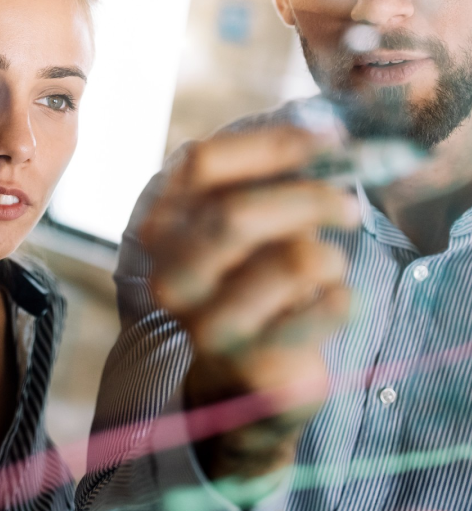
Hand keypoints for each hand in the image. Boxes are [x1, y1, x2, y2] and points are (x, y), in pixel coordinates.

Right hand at [140, 125, 359, 480]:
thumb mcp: (248, 224)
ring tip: (326, 268)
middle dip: (309, 199)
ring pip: (291, 261)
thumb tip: (329, 133)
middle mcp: (171, 273)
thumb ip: (273, 178)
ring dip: (328, 257)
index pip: (201, 162)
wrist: (246, 376)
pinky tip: (329, 304)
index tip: (328, 142)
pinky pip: (323, 308)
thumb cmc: (252, 282)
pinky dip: (342, 300)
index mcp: (163, 225)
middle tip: (347, 206)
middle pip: (236, 213)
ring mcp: (205, 322)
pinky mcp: (250, 361)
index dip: (272, 144)